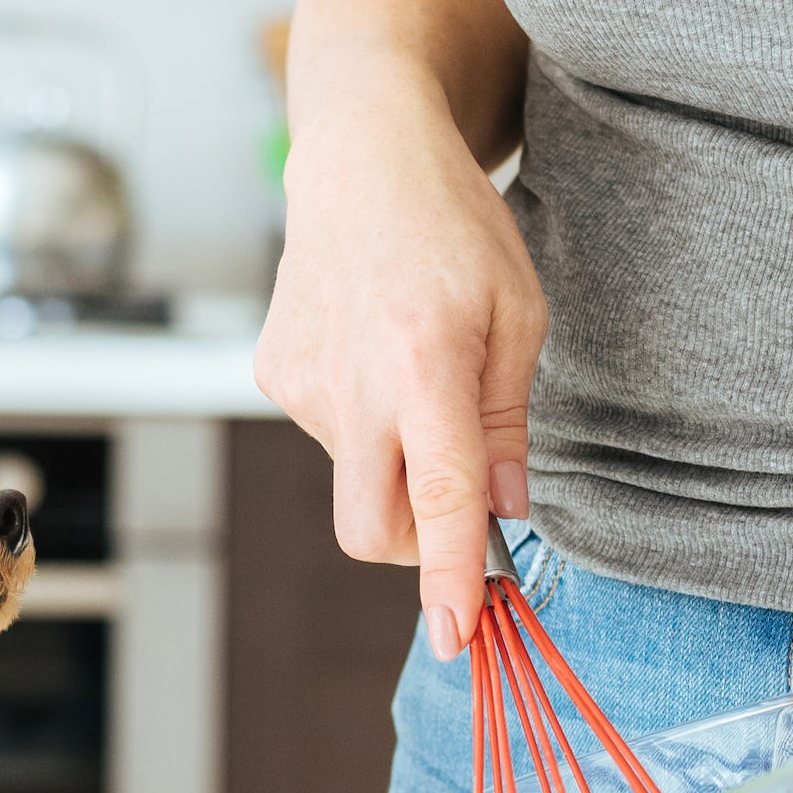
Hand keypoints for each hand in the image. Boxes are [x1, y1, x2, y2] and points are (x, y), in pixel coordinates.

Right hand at [254, 96, 545, 657]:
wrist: (360, 156)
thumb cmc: (454, 227)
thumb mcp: (518, 312)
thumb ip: (508, 419)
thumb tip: (505, 510)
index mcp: (423, 361)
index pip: (437, 495)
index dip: (448, 575)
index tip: (457, 636)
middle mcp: (349, 381)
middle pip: (369, 529)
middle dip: (413, 549)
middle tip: (459, 506)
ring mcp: (300, 382)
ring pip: (356, 477)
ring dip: (394, 456)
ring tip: (415, 365)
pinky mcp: (273, 375)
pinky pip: (330, 435)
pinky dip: (364, 420)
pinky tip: (375, 350)